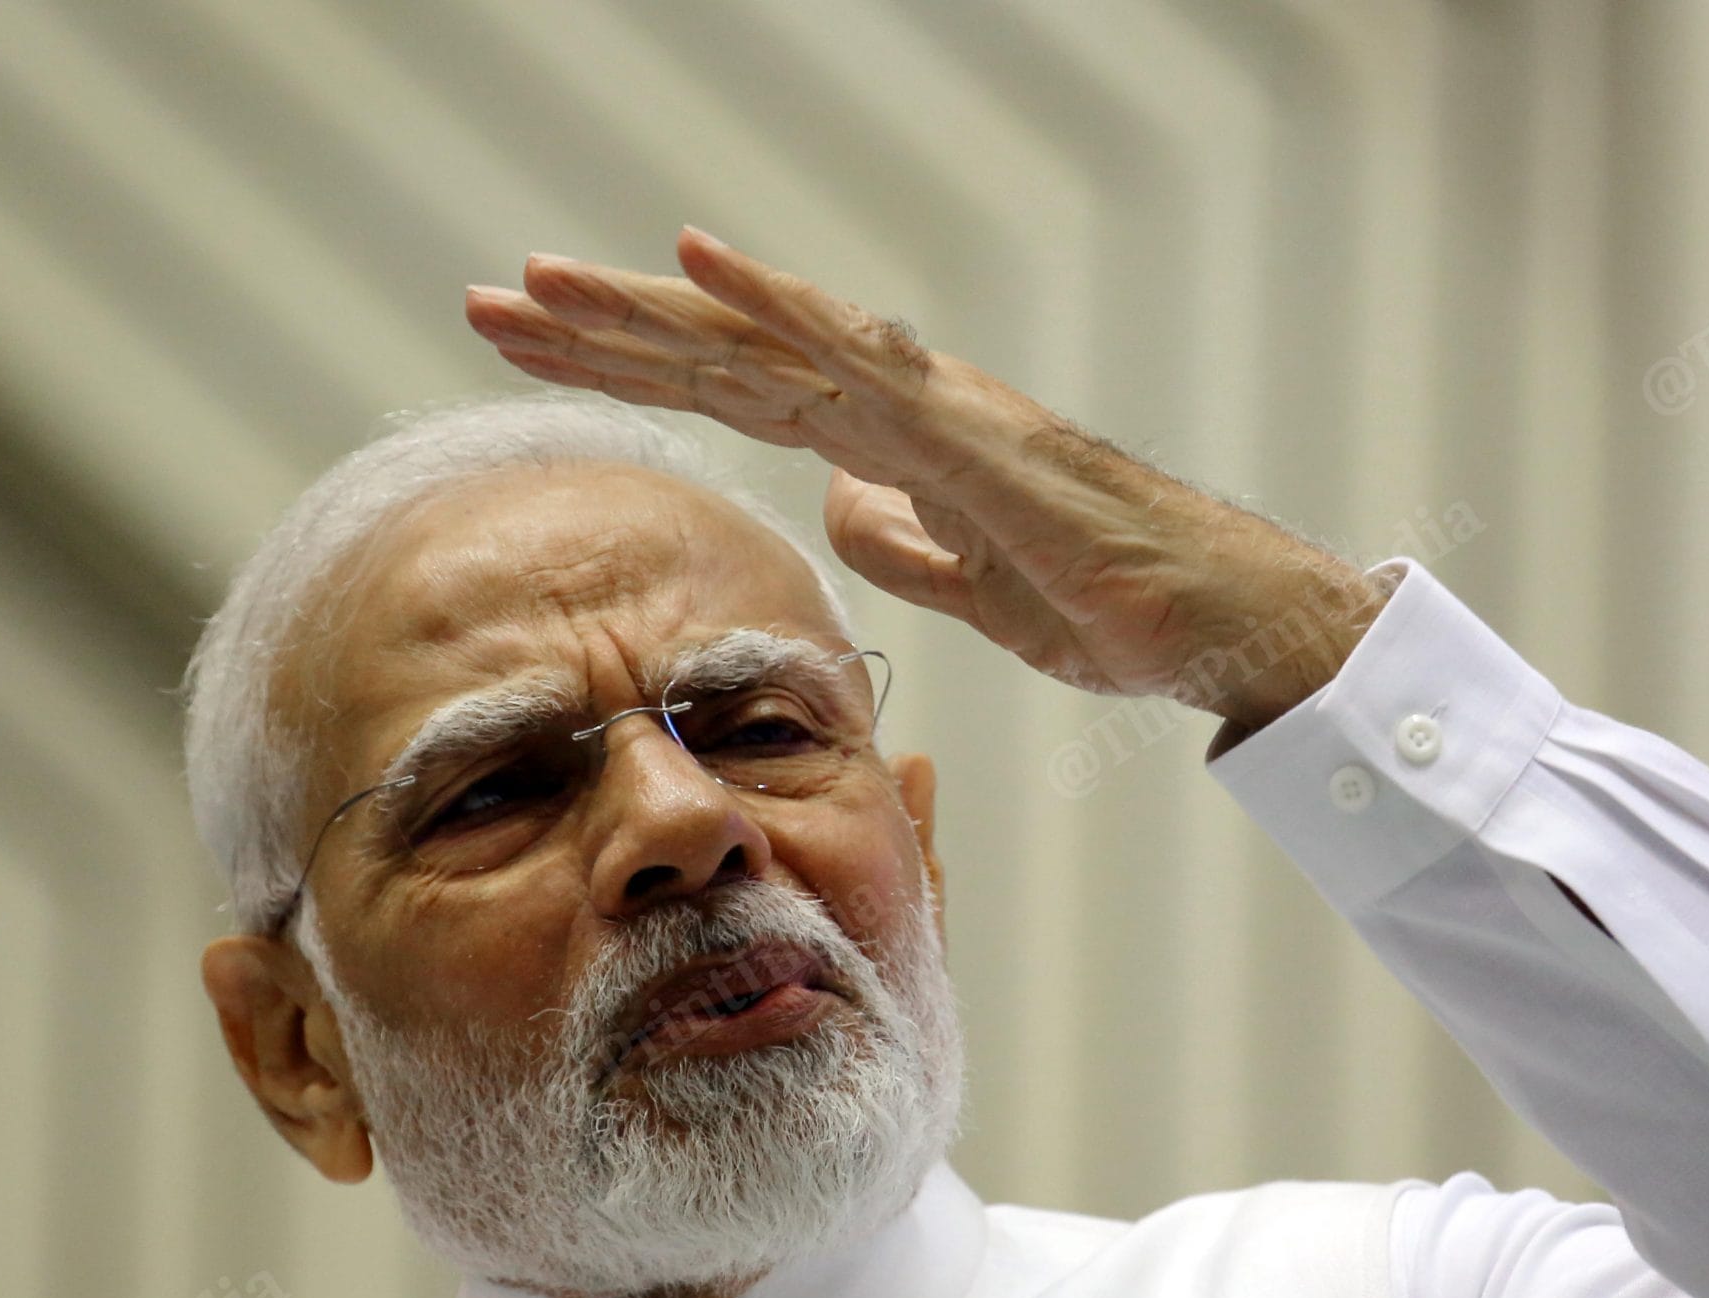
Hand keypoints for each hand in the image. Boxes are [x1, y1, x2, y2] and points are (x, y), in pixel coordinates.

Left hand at [463, 228, 1393, 730]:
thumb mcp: (976, 589)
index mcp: (892, 448)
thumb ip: (903, 541)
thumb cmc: (1118, 605)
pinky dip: (774, 304)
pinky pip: (856, 358)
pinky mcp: (969, 434)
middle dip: (602, 335)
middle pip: (724, 360)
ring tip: (540, 283)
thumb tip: (833, 504)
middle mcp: (897, 407)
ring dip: (648, 312)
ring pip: (764, 345)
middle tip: (487, 308)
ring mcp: (930, 410)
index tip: (535, 359)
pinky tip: (694, 263)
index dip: (633, 374)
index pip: (735, 399)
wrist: (1221, 623)